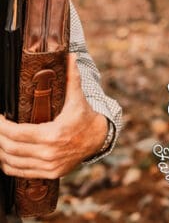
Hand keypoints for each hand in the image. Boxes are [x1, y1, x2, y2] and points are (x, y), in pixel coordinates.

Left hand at [0, 54, 108, 178]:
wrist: (98, 139)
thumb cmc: (83, 116)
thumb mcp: (77, 98)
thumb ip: (72, 78)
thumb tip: (71, 56)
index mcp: (53, 134)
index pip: (16, 133)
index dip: (1, 126)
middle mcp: (49, 153)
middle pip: (10, 148)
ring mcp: (49, 165)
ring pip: (12, 161)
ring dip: (0, 151)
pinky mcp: (49, 173)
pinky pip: (20, 172)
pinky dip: (7, 165)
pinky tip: (5, 154)